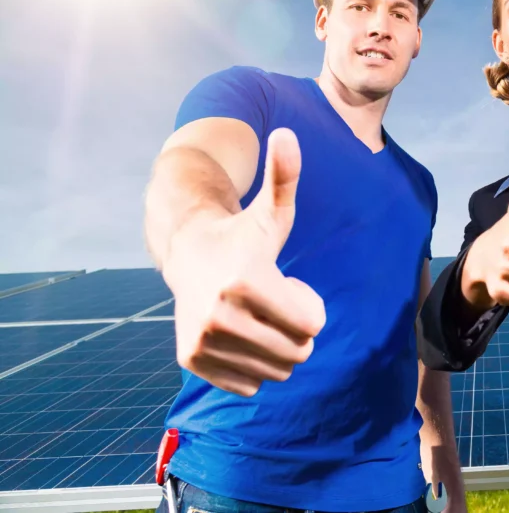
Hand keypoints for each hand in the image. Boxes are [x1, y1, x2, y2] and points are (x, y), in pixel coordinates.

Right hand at [162, 128, 326, 396]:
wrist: (188, 252)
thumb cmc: (244, 233)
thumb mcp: (272, 209)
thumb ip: (285, 176)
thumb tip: (287, 133)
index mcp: (244, 282)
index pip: (313, 325)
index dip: (310, 305)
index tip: (289, 283)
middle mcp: (218, 316)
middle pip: (298, 352)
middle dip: (297, 329)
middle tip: (274, 301)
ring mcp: (202, 342)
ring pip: (277, 371)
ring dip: (278, 347)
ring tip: (257, 315)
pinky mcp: (192, 361)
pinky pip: (251, 384)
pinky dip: (254, 365)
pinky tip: (239, 332)